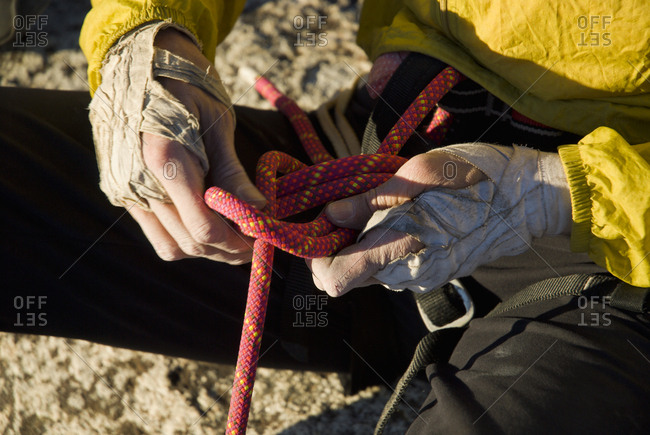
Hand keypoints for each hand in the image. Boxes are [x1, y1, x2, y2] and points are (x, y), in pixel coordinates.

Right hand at [91, 26, 265, 263]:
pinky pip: (155, 230)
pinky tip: (205, 220)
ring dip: (204, 248)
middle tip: (252, 241)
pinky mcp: (121, 190)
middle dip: (225, 249)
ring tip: (231, 234)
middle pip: (189, 242)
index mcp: (164, 160)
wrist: (142, 62)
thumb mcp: (218, 124)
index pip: (203, 227)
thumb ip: (233, 173)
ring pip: (170, 244)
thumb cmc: (187, 85)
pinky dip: (183, 234)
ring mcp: (125, 189)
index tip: (259, 239)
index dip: (236, 242)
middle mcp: (138, 182)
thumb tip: (259, 210)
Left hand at [308, 144, 571, 296]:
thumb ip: (373, 198)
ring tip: (381, 203)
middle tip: (349, 203)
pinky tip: (401, 214)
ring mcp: (420, 278)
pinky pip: (391, 264)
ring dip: (362, 240)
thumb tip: (330, 214)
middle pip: (347, 273)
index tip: (322, 222)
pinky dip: (383, 242)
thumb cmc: (478, 177)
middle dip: (337, 242)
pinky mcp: (431, 274)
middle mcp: (406, 275)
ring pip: (368, 268)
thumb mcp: (423, 173)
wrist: (530, 199)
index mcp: (402, 247)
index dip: (317, 255)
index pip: (335, 278)